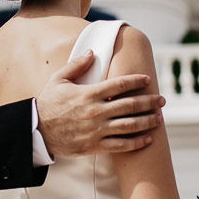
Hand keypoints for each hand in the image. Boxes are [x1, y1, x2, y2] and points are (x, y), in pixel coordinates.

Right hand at [36, 51, 164, 156]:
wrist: (36, 131)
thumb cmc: (48, 103)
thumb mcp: (58, 79)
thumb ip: (76, 65)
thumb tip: (92, 52)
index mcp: (89, 93)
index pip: (119, 84)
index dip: (136, 81)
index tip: (147, 79)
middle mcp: (96, 111)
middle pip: (130, 105)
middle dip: (149, 102)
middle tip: (162, 100)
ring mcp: (96, 130)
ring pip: (129, 125)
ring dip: (147, 121)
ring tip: (159, 118)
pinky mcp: (95, 146)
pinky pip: (121, 145)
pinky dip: (136, 143)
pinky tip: (148, 139)